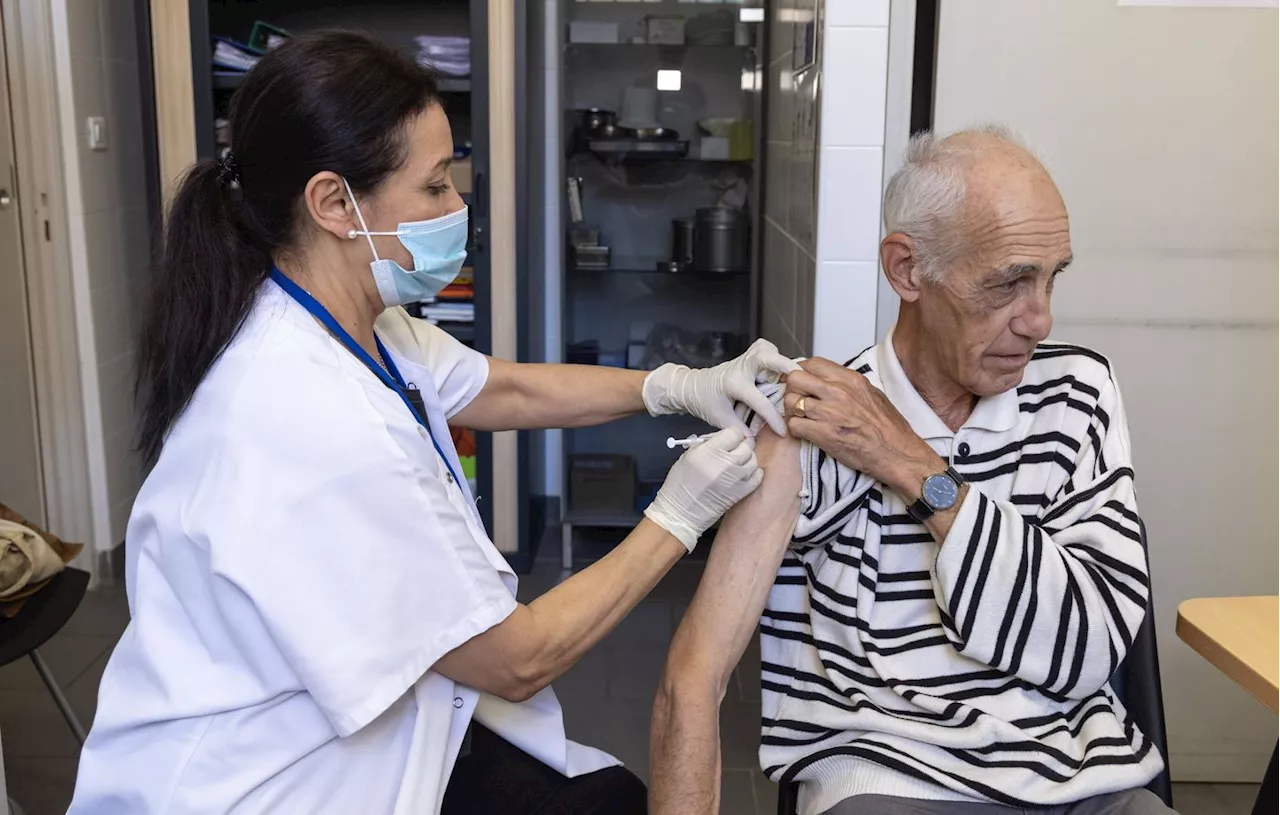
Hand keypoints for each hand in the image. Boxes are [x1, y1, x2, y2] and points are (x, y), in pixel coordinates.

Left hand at [642, 339, 799, 435]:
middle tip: (800, 376)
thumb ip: (738, 430)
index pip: (759, 401)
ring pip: (767, 349)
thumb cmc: (705, 402)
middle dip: (784, 364)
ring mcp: (744, 360)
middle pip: (765, 356)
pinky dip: (775, 355)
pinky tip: (780, 369)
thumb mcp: (720, 419)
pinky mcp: (748, 357)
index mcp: (733, 384)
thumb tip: (754, 443)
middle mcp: (740, 368)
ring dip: (781, 359)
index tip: (783, 430)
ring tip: (792, 375)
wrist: (692, 386)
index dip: (773, 418)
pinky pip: (766, 349)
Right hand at [644, 429, 763, 551]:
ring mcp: (735, 479)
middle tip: (731, 451)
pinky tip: (743, 474)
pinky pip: (757, 477)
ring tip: (736, 464)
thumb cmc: (680, 483)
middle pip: (746, 446)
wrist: (681, 512)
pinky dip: (753, 473)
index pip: (734, 433)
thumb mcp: (688, 455)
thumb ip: (708, 443)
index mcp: (708, 451)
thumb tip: (725, 438)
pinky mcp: (741, 493)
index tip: (728, 439)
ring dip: (746, 460)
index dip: (731, 435)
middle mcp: (724, 463)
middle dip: (739, 446)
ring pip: (753, 460)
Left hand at [783, 358, 940, 494]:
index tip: (801, 382)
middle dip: (792, 389)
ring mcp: (830, 412)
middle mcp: (838, 392)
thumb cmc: (889, 429)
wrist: (898, 454)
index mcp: (850, 380)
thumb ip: (848, 385)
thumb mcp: (872, 394)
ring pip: (790, 401)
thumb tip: (829, 381)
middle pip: (795, 378)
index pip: (812, 363)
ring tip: (801, 418)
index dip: (801, 372)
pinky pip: (793, 425)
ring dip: (791, 411)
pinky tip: (805, 433)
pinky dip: (794, 430)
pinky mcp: (824, 434)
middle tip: (797, 401)